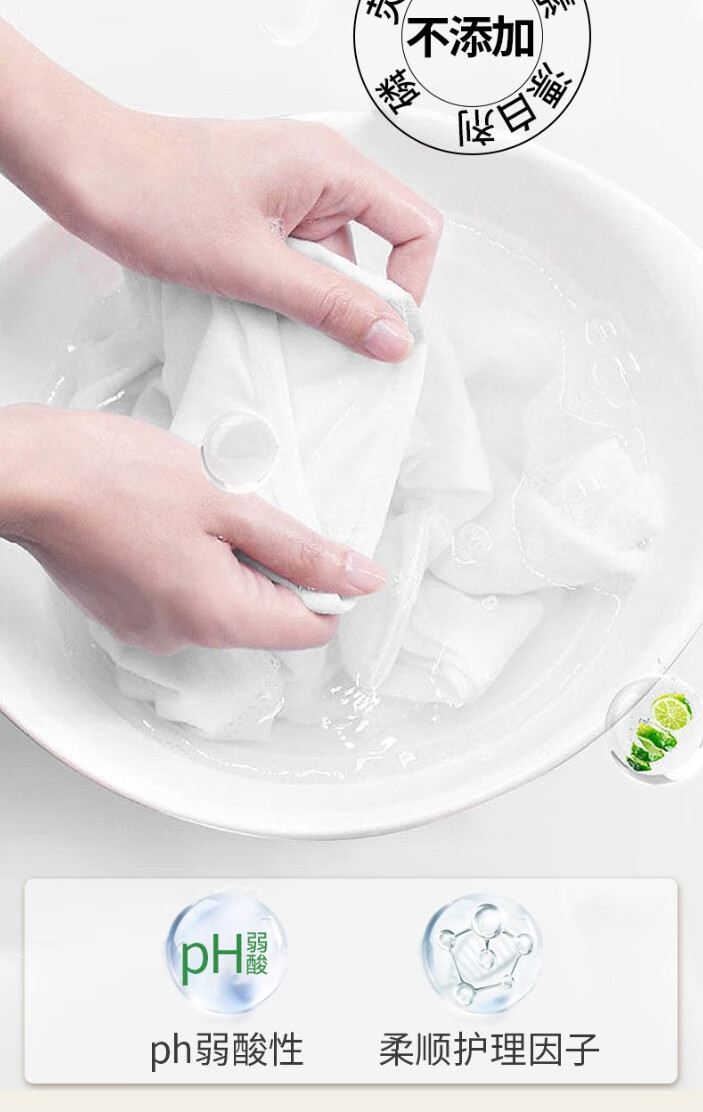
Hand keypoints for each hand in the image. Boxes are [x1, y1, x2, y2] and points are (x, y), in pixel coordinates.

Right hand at [0, 406, 385, 653]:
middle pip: (264, 613)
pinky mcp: (123, 608)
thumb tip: (360, 579)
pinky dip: (186, 554)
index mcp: (218, 617)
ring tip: (194, 503)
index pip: (310, 628)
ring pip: (220, 597)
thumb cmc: (118, 477)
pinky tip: (165, 513)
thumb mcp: (229, 500)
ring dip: (224, 552)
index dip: (324, 580)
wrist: (32, 474)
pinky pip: (180, 590)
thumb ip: (300, 546)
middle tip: (238, 503)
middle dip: (267, 558)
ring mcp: (147, 627)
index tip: (308, 535)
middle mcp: (183, 638)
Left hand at [68, 111, 442, 360]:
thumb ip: (329, 305)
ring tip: (268, 313)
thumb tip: (392, 336)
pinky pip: (297, 247)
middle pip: (379, 240)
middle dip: (357, 294)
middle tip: (322, 335)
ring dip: (314, 290)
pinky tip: (251, 300)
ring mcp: (287, 180)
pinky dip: (285, 280)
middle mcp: (317, 165)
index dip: (408, 284)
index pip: (417, 225)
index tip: (379, 329)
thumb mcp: (251, 267)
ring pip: (334, 250)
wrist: (84, 169)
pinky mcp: (259, 198)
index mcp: (329, 164)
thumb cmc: (152, 195)